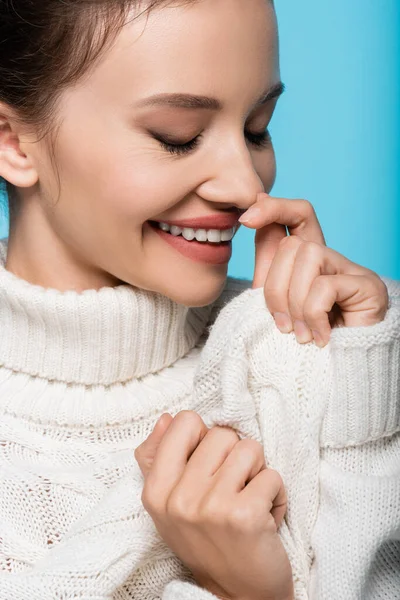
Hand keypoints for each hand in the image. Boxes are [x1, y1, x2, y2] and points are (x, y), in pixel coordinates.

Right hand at [135, 411, 293, 599]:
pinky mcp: (244, 516)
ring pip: (251, 449)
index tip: (209, 466)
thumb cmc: (206, 541)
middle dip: (236, 457)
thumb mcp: (170, 504)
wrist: (236, 595)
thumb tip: (166, 418)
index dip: (205, 438)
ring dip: (258, 474)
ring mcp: (211, 507)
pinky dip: (276, 495)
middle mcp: (178, 498)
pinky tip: (265, 518)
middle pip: (223, 433)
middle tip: (233, 489)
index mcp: (156, 490)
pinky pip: (273, 476)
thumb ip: (160, 458)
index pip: (185, 421)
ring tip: (249, 500)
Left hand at [239, 193, 387, 346]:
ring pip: (308, 255)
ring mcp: (352, 270)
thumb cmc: (302, 346)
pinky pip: (325, 286)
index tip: (246, 218)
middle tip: (282, 325)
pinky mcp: (369, 286)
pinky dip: (313, 315)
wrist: (331, 382)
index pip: (295, 215)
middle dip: (275, 287)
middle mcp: (331, 260)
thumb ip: (266, 263)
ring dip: (295, 301)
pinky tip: (319, 337)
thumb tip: (251, 213)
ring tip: (300, 334)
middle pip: (292, 242)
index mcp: (307, 262)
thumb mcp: (275, 302)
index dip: (272, 209)